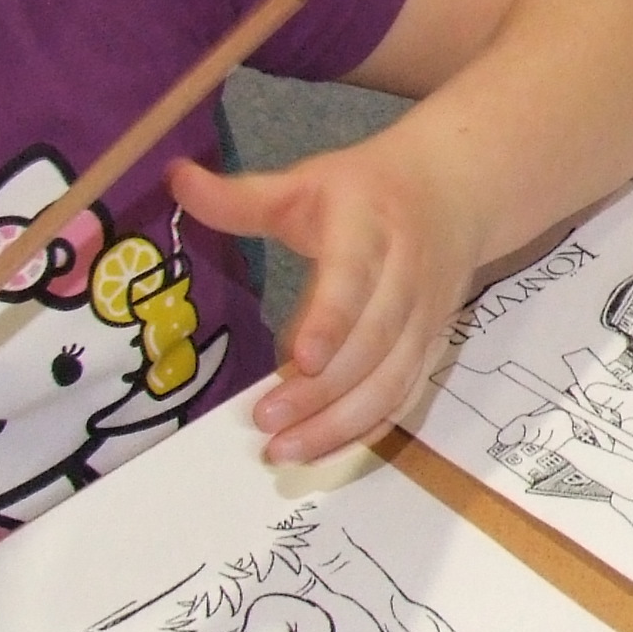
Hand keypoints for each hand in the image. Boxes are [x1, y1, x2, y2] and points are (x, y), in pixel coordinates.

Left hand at [172, 135, 477, 463]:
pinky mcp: (429, 347)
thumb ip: (243, 197)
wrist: (455, 192)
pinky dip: (364, 431)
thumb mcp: (306, 182)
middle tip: (264, 421)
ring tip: (283, 451)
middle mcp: (405, 277)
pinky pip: (402, 397)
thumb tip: (177, 180)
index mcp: (370, 228)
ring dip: (341, 423)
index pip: (354, 277)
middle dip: (322, 390)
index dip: (331, 320)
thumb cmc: (367, 191)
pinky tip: (318, 451)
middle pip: (372, 343)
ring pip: (392, 381)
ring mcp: (424, 318)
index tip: (296, 360)